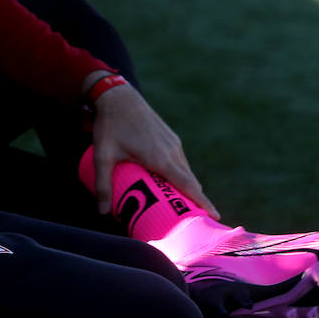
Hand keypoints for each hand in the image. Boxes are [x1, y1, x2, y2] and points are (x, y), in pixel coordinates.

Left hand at [88, 79, 217, 219]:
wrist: (117, 95)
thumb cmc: (110, 125)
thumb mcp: (103, 155)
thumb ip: (103, 184)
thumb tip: (102, 212)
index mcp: (161, 158)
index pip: (188, 185)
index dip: (203, 202)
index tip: (216, 216)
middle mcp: (172, 151)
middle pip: (190, 182)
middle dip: (195, 201)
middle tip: (192, 222)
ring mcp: (172, 143)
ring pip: (185, 171)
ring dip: (186, 188)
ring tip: (180, 206)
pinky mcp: (170, 137)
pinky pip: (180, 161)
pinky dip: (180, 175)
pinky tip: (171, 183)